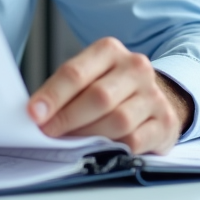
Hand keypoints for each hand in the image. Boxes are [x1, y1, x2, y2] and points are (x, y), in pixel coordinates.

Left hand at [27, 37, 193, 154]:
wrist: (153, 97)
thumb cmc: (110, 88)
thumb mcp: (88, 77)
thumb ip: (65, 91)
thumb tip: (37, 114)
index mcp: (109, 51)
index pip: (76, 73)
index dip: (53, 96)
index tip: (34, 114)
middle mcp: (135, 68)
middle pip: (98, 97)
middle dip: (68, 118)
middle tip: (49, 133)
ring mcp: (153, 95)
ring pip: (118, 120)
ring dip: (90, 135)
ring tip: (73, 142)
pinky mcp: (165, 122)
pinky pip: (136, 141)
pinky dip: (115, 149)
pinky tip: (103, 149)